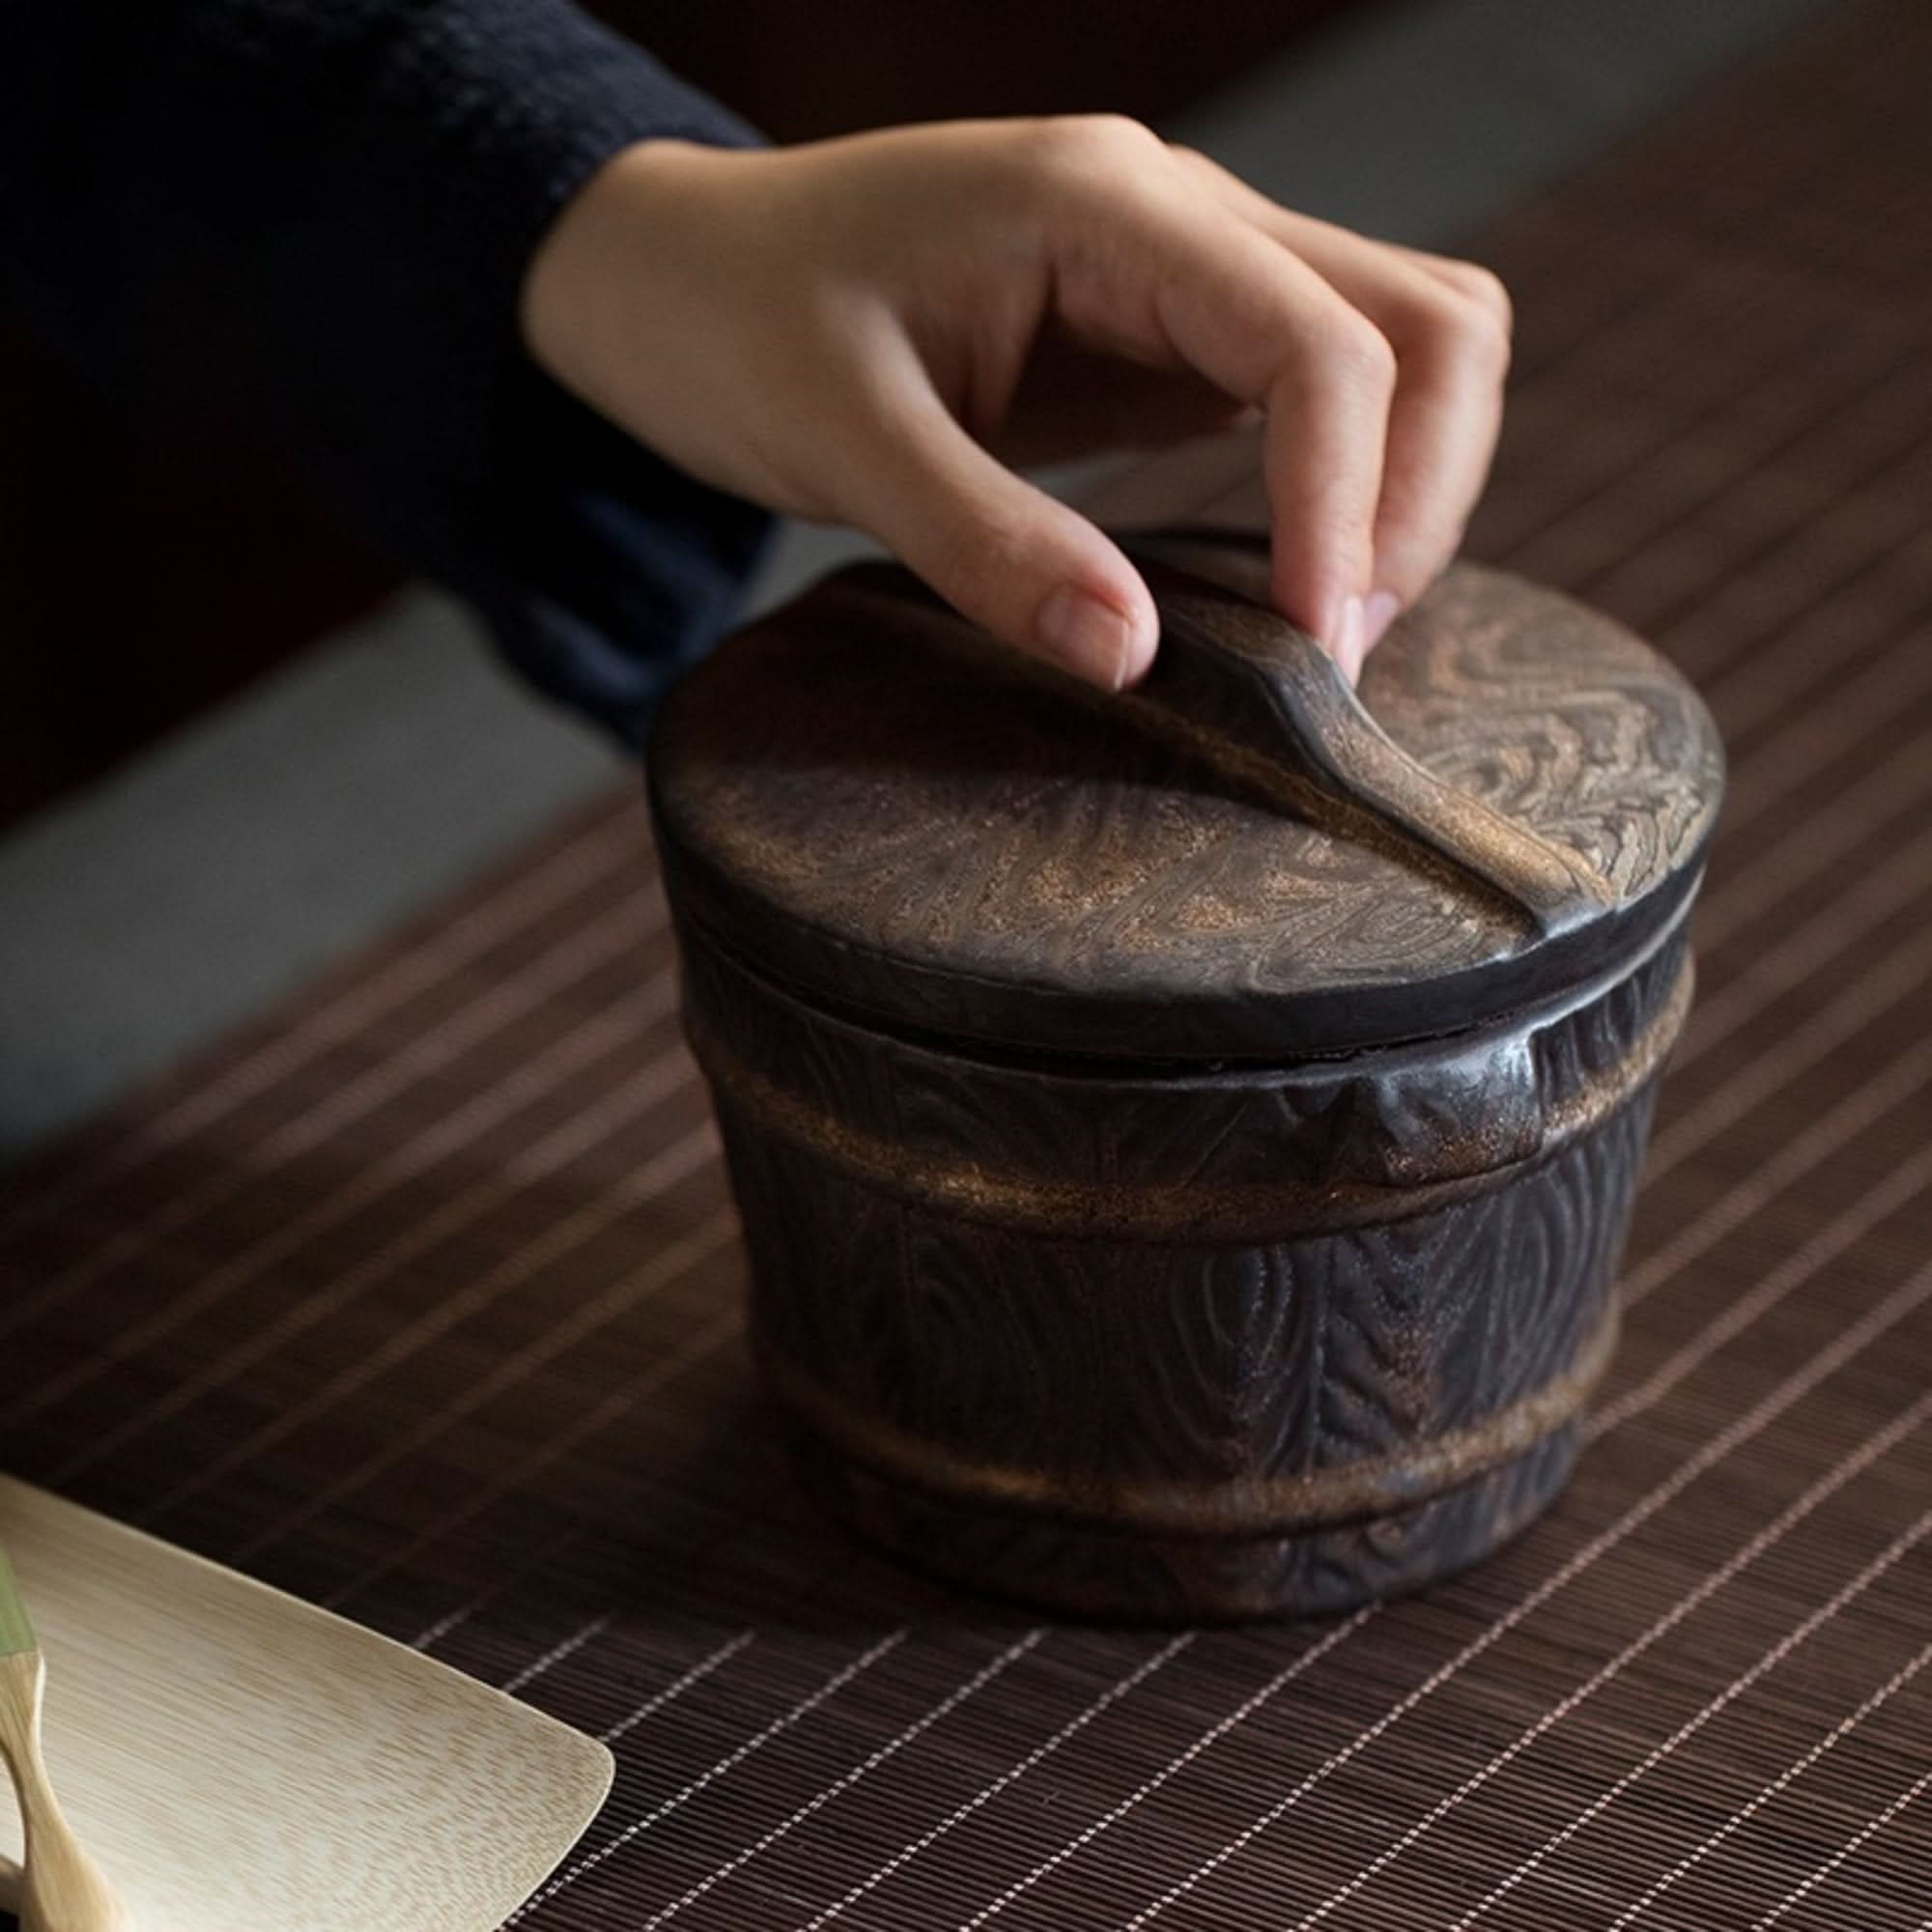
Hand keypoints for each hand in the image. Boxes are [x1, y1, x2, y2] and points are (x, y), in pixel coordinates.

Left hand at [521, 117, 1510, 687]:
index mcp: (1104, 205)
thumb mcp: (840, 439)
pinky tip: (1290, 587)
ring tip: (1325, 627)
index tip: (1311, 646)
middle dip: (1420, 491)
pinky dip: (1347, 487)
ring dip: (1407, 487)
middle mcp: (1178, 214)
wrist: (681, 276)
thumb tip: (1135, 657)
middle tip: (1334, 648)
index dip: (1347, 502)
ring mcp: (1188, 269)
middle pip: (1428, 319)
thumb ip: (987, 543)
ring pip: (1405, 344)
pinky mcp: (1172, 334)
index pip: (1320, 341)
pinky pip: (1323, 392)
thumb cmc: (735, 326)